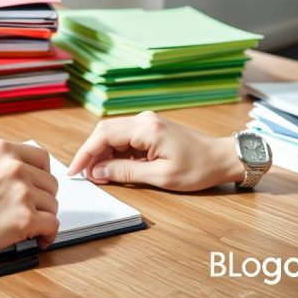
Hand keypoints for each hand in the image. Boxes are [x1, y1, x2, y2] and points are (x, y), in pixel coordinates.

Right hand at [0, 140, 59, 263]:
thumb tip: (16, 171)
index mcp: (1, 150)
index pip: (41, 157)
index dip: (43, 174)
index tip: (39, 184)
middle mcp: (14, 167)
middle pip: (49, 182)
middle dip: (42, 198)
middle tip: (33, 209)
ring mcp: (22, 193)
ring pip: (52, 205)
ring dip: (43, 216)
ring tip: (31, 226)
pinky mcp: (25, 219)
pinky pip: (52, 226)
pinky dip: (48, 235)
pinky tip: (40, 239)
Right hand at [66, 111, 244, 191]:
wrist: (222, 158)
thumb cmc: (198, 168)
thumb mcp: (160, 176)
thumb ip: (126, 172)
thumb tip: (97, 172)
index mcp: (146, 128)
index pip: (103, 135)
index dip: (85, 153)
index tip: (75, 171)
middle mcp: (143, 120)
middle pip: (104, 132)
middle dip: (90, 154)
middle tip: (84, 175)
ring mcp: (147, 123)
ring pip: (112, 135)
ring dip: (102, 154)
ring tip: (98, 175)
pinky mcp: (150, 130)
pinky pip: (124, 139)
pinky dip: (114, 153)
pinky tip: (113, 168)